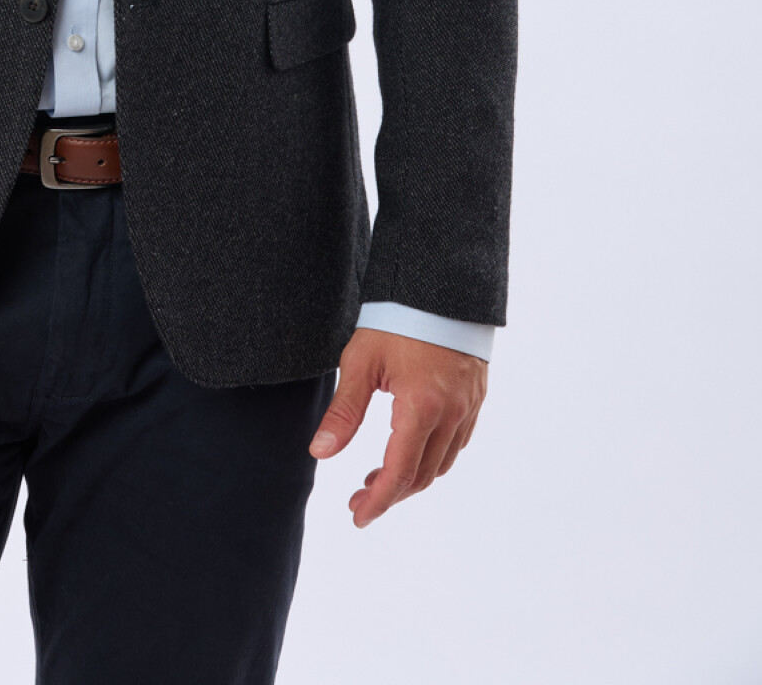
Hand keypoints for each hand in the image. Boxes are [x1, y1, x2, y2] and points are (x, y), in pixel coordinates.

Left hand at [310, 328, 486, 527]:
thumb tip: (320, 452)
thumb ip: (344, 412)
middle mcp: (451, 414)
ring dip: (411, 478)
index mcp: (421, 408)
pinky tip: (411, 448)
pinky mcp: (475, 396)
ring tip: (379, 475)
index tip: (357, 515)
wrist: (440, 281)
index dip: (377, 501)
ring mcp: (468, 406)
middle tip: (359, 496)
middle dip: (390, 493)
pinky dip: (433, 457)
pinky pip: (457, 442)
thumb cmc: (397, 317)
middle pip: (422, 476)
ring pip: (442, 463)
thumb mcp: (361, 361)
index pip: (399, 474)